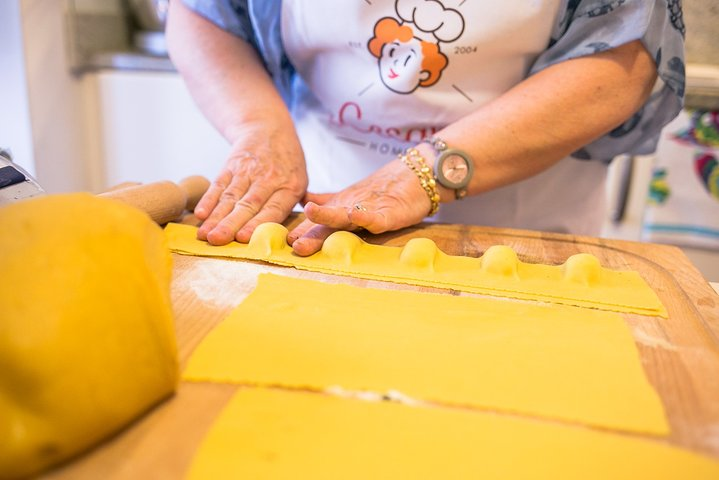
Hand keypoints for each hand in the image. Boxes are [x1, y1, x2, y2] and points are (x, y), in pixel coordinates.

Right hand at [194, 126, 307, 244]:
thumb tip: (278, 237)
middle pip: (247, 204)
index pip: (273, 208)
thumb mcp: (299, 180)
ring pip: (230, 196)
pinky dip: (208, 199)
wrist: (269, 128)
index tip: (242, 237)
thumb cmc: (287, 165)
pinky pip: (219, 184)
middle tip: (217, 240)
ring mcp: (248, 170)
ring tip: (205, 234)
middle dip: (230, 223)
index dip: (257, 223)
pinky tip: (201, 214)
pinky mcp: (231, 165)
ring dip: (216, 217)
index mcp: (290, 186)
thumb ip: (288, 206)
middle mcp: (268, 178)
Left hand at [288, 158, 432, 255]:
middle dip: (309, 231)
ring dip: (328, 215)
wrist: (416, 176)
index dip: (301, 231)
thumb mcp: (352, 198)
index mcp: (342, 209)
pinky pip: (377, 217)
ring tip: (311, 212)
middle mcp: (351, 209)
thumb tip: (304, 199)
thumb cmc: (384, 191)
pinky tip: (356, 215)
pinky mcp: (389, 213)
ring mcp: (369, 210)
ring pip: (346, 214)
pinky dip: (366, 216)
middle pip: (327, 222)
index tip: (281, 242)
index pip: (318, 224)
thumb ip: (329, 200)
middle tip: (292, 242)